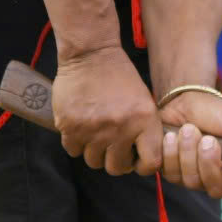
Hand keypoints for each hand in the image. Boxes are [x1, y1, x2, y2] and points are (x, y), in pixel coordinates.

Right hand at [52, 47, 160, 174]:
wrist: (90, 54)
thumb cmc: (119, 76)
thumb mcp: (143, 101)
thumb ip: (145, 131)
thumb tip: (140, 161)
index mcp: (144, 121)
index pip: (150, 163)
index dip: (143, 166)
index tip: (136, 160)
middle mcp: (120, 128)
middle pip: (116, 168)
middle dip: (114, 160)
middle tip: (112, 147)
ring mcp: (93, 129)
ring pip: (93, 161)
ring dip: (94, 151)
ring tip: (95, 134)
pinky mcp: (70, 126)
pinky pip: (73, 150)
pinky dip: (75, 142)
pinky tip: (80, 127)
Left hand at [156, 92, 221, 204]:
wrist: (186, 101)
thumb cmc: (218, 113)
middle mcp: (220, 181)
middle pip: (215, 190)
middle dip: (208, 163)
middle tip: (207, 138)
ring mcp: (195, 180)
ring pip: (190, 182)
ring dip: (188, 153)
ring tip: (188, 129)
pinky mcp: (173, 173)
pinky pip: (169, 173)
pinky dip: (169, 152)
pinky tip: (171, 135)